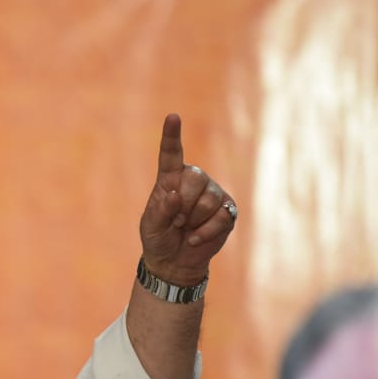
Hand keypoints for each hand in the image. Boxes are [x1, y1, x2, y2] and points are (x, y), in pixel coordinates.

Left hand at [138, 113, 235, 284]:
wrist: (175, 261)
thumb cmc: (159, 238)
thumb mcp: (150, 226)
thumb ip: (160, 210)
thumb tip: (174, 196)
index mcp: (170, 179)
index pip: (171, 155)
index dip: (172, 136)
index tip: (172, 117)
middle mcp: (193, 181)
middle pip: (195, 178)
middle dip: (183, 204)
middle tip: (176, 220)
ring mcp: (213, 193)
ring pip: (208, 200)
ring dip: (193, 221)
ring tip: (185, 228)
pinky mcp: (227, 210)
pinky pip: (220, 217)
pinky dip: (205, 232)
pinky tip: (195, 238)